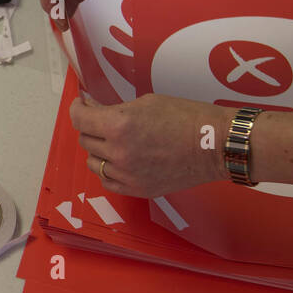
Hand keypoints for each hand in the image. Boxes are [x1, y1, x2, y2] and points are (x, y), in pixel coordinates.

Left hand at [71, 93, 230, 196]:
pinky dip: (108, 170)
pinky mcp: (137, 189)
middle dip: (91, 127)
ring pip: (94, 162)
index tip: (81, 104)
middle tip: (102, 120)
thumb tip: (95, 110)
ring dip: (98, 150)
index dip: (77, 108)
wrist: (215, 145)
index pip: (80, 119)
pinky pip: (108, 181)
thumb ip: (116, 110)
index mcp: (119, 125)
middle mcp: (118, 152)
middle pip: (86, 140)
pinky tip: (119, 160)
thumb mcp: (147, 103)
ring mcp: (127, 174)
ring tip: (114, 142)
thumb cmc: (186, 117)